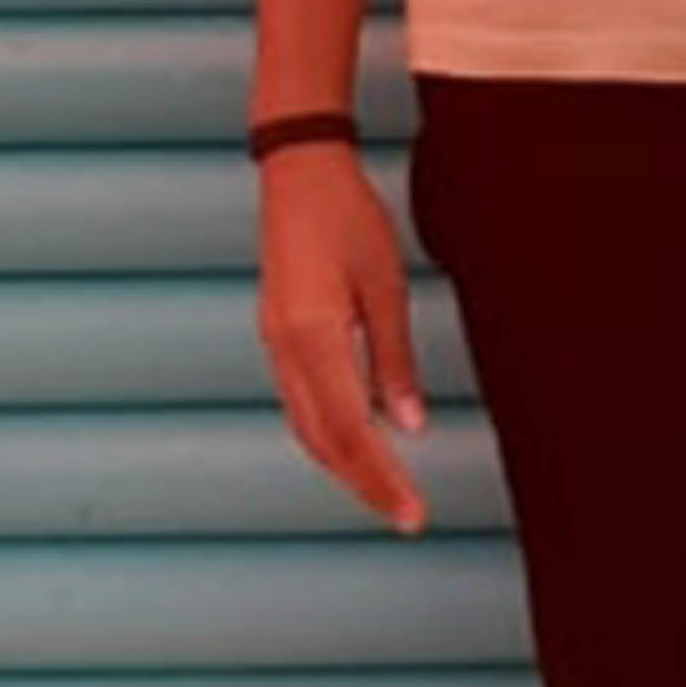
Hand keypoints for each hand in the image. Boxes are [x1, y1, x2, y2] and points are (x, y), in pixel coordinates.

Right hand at [256, 145, 430, 530]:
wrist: (299, 170)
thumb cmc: (349, 217)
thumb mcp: (385, 285)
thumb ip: (394, 359)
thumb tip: (410, 426)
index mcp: (312, 338)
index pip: (348, 431)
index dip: (379, 479)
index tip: (411, 515)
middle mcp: (284, 349)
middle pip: (321, 440)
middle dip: (363, 482)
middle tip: (406, 516)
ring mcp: (274, 343)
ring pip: (306, 426)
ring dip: (344, 463)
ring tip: (386, 489)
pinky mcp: (277, 334)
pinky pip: (300, 401)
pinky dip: (329, 432)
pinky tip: (358, 439)